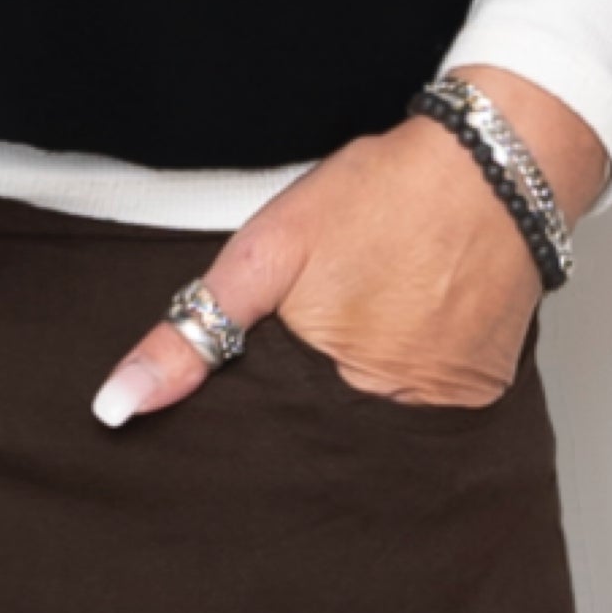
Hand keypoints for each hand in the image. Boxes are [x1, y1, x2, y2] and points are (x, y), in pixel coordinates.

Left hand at [87, 66, 606, 424]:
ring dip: (356, 403)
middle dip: (303, 418)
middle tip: (320, 336)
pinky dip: (407, 386)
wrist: (492, 168)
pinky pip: (428, 416)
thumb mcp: (265, 252)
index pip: (268, 441)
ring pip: (374, 432)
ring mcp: (443, 417)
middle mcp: (393, 422)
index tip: (242, 396)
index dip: (251, 419)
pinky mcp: (480, 399)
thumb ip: (191, 331)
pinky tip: (403, 335)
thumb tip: (119, 406)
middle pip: (322, 444)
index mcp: (327, 392)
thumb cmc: (378, 199)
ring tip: (365, 331)